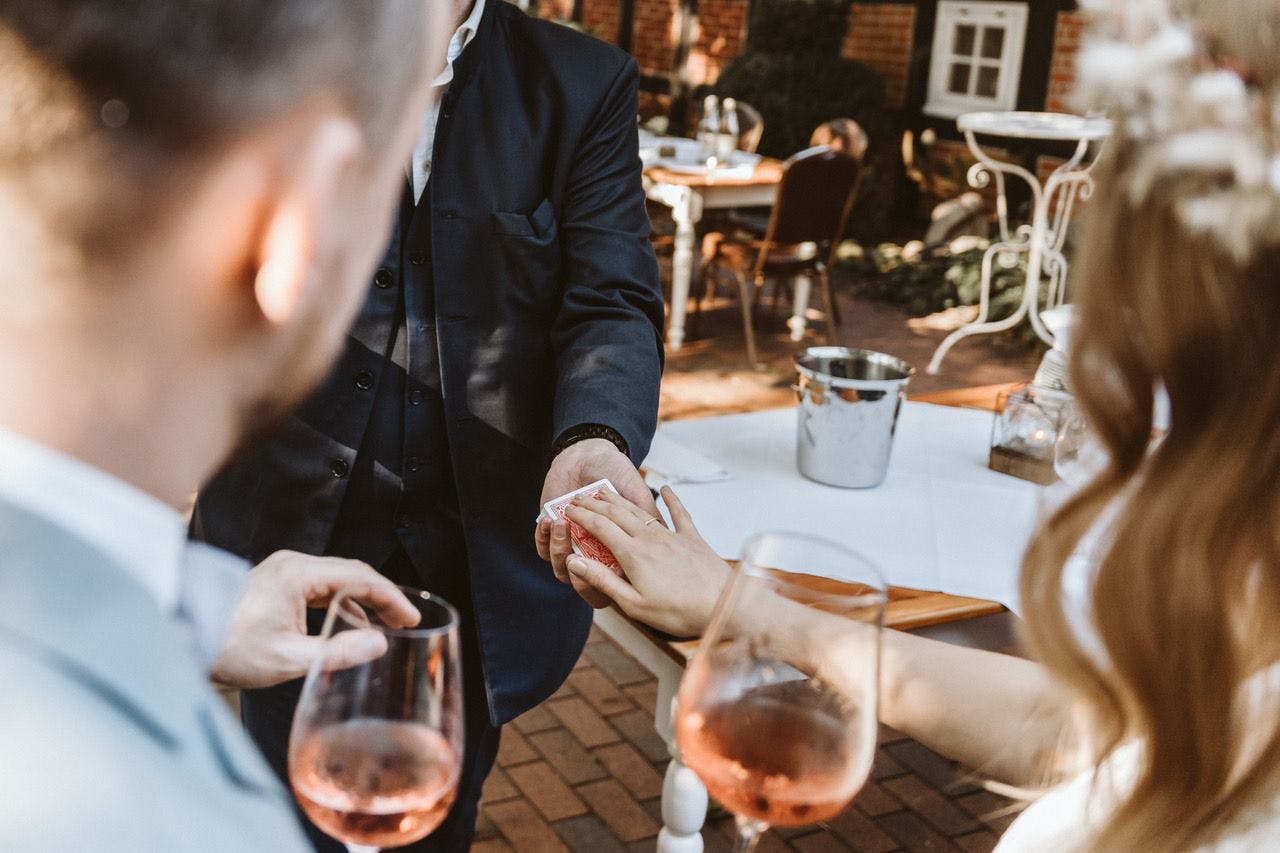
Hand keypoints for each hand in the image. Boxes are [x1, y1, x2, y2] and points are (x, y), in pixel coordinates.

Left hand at [211, 550, 420, 688]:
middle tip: (404, 621)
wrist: (182, 640)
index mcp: (298, 574)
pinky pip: (320, 586)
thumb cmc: (229, 649)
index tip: (411, 617)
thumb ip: (338, 651)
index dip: (391, 598)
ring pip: (337, 579)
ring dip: (362, 600)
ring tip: (381, 626)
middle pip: (352, 572)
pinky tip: (347, 625)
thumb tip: (379, 644)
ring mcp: (284, 571)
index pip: (360, 577)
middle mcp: (293, 564)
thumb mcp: (289, 658)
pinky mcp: (277, 582)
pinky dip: (341, 602)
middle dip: (382, 596)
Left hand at [534, 438, 657, 607]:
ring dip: (559, 551)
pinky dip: (545, 539)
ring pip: (561, 570)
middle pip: (584, 585)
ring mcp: (573, 547)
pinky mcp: (552, 536)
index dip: (610, 587)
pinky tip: (552, 520)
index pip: (614, 585)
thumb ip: (649, 521)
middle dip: (578, 578)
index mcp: (620, 554)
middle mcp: (596, 556)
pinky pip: (543, 550)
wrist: (591, 452)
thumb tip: (661, 547)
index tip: (605, 569)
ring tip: (563, 524)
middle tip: (575, 558)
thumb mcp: (638, 496)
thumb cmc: (618, 474)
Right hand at [563, 486, 728, 637]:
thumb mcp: (633, 604)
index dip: (581, 517)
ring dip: (620, 499)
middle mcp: (651, 539)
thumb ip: (603, 580)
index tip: (567, 510)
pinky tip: (664, 488)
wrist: (723, 607)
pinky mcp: (693, 539)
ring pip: (640, 511)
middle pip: (616, 514)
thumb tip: (574, 563)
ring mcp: (673, 536)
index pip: (600, 528)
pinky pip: (679, 513)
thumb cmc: (678, 612)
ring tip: (605, 491)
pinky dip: (671, 499)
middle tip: (579, 496)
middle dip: (595, 504)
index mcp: (633, 555)